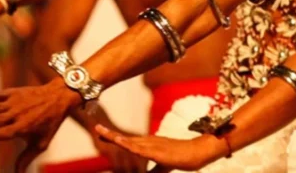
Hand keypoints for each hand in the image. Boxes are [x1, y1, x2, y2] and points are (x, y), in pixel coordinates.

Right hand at [0, 82, 78, 171]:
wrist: (59, 98)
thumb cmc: (49, 123)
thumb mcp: (41, 143)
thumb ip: (27, 158)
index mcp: (24, 128)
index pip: (8, 132)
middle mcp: (19, 115)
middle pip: (0, 119)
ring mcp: (16, 103)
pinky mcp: (15, 93)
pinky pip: (2, 93)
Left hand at [95, 124, 222, 172]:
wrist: (199, 152)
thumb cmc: (183, 158)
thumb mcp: (163, 166)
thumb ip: (153, 171)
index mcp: (150, 144)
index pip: (129, 140)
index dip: (115, 137)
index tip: (102, 133)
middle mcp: (149, 141)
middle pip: (126, 138)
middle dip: (110, 134)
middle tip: (96, 128)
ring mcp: (152, 145)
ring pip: (129, 141)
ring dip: (114, 137)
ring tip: (101, 131)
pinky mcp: (157, 151)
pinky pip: (139, 148)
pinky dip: (127, 144)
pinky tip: (118, 141)